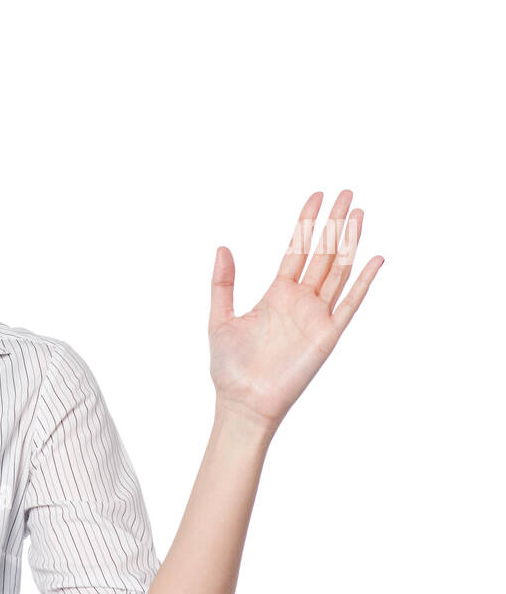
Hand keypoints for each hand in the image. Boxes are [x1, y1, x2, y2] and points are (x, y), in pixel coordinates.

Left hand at [208, 190, 383, 434]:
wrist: (242, 402)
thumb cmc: (229, 367)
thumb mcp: (219, 318)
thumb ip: (223, 283)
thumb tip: (223, 247)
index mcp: (276, 293)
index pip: (297, 248)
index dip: (307, 222)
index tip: (317, 196)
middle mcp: (300, 300)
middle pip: (323, 253)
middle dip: (334, 223)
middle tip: (348, 191)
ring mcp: (316, 316)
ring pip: (339, 270)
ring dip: (350, 242)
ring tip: (359, 213)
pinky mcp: (328, 335)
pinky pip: (350, 304)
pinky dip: (363, 282)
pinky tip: (375, 258)